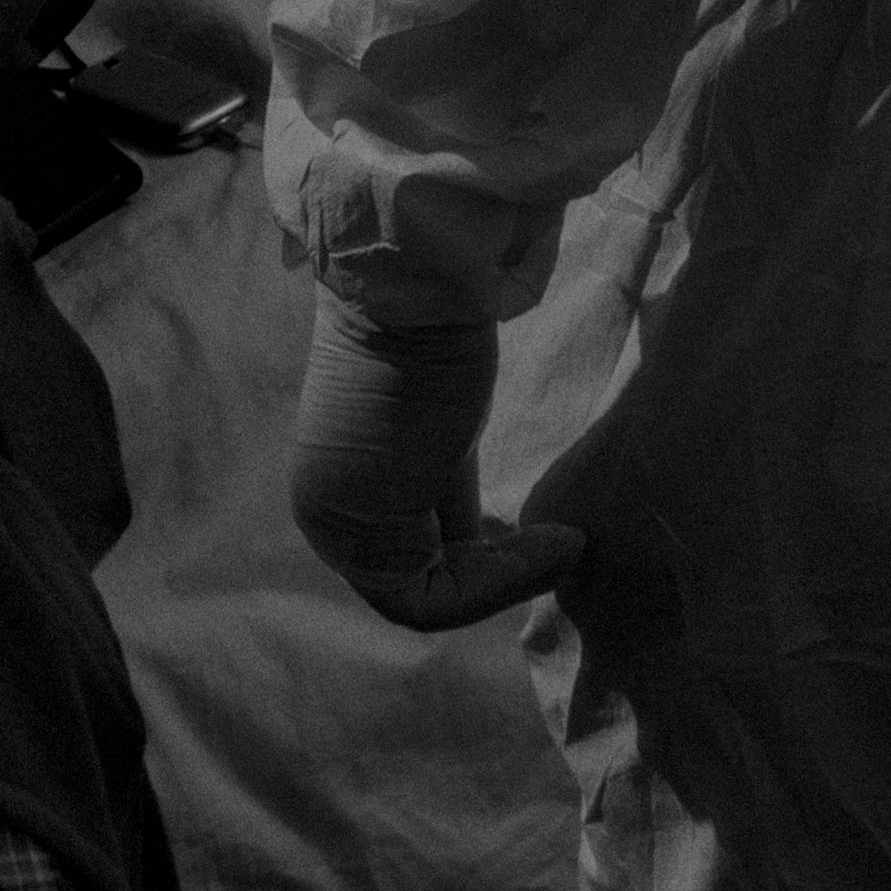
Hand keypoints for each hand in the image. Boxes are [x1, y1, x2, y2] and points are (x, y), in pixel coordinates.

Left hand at [284, 297, 579, 633]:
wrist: (415, 290)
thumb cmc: (435, 342)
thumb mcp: (446, 437)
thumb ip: (449, 493)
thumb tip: (487, 544)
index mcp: (340, 486)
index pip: (412, 560)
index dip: (485, 567)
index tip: (545, 541)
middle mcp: (325, 513)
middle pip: (418, 586)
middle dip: (496, 578)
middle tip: (559, 550)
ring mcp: (336, 526)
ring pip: (426, 601)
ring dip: (508, 583)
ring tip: (565, 545)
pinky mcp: (361, 532)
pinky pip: (431, 599)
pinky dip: (502, 584)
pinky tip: (554, 544)